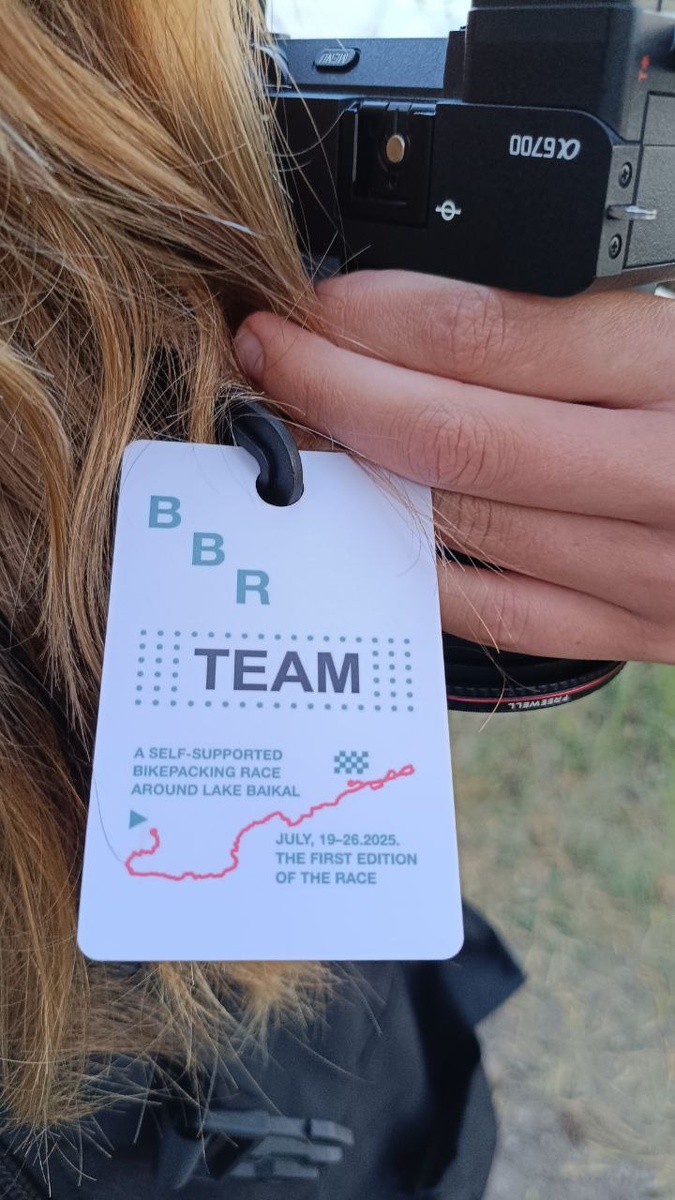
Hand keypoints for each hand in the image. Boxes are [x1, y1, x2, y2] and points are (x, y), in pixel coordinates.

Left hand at [235, 271, 674, 663]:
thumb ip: (585, 322)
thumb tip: (432, 311)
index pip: (488, 334)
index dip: (375, 317)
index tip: (310, 304)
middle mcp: (663, 473)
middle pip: (452, 433)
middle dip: (336, 390)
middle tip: (269, 358)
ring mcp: (649, 570)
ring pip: (462, 523)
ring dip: (361, 475)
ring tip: (303, 433)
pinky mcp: (639, 632)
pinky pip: (498, 611)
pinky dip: (417, 568)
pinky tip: (364, 528)